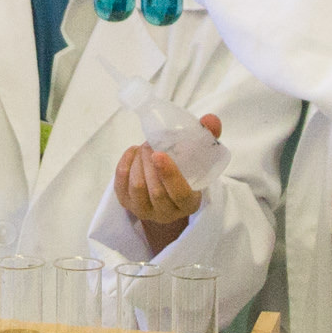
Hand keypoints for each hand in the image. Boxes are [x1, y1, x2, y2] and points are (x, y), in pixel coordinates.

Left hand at [113, 113, 219, 250]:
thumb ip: (208, 137)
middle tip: (151, 143)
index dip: (169, 175)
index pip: (180, 195)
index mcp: (189, 204)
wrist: (166, 190)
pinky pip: (120, 184)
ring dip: (138, 161)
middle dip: (150, 162)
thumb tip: (210, 119)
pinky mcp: (127, 204)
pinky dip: (125, 163)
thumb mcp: (200, 157)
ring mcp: (144, 210)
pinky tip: (133, 152)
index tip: (159, 154)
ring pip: (137, 187)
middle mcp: (167, 213)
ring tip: (145, 147)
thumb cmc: (186, 170)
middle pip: (155, 191)